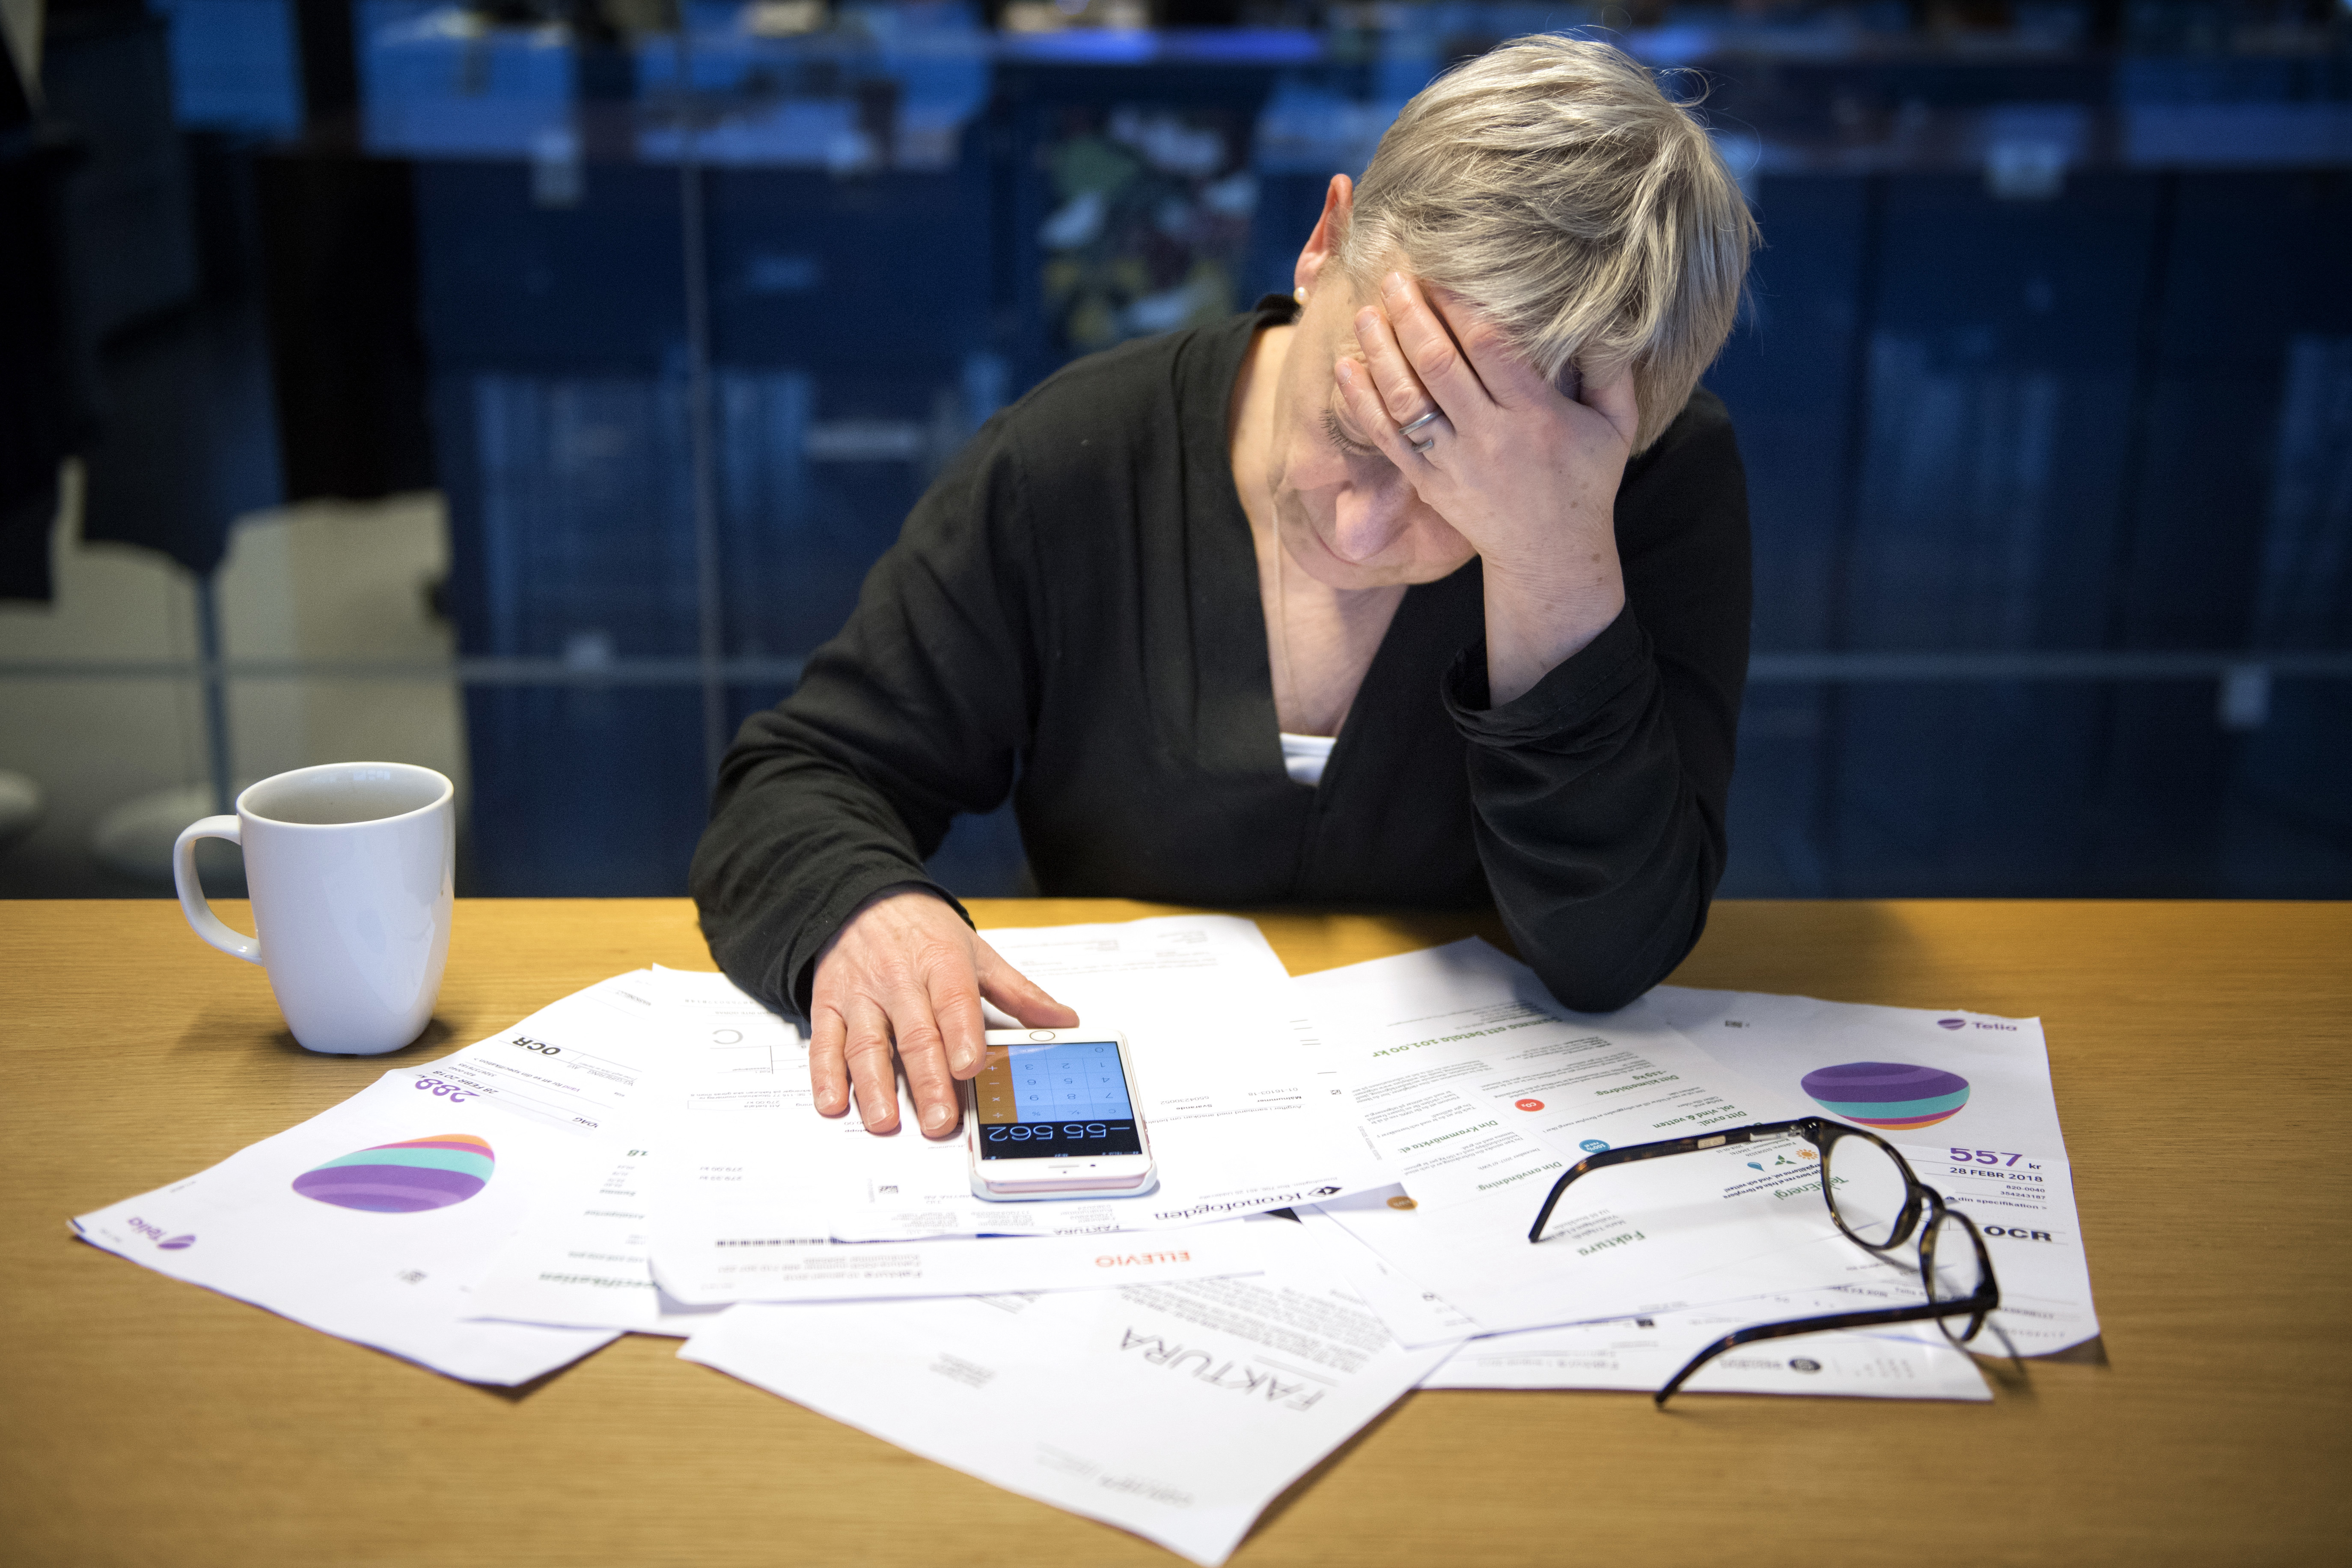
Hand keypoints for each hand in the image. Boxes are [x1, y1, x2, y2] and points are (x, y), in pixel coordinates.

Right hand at [808, 887, 1077, 1136]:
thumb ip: (1018, 992)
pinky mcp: (828, 1005)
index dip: (961, 1035)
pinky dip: (825, 1075)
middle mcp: (898, 980)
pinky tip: (833, 1102)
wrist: (861, 897)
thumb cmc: (923, 931)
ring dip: (874, 1086)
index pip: (953, 1000)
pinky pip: (825, 1042)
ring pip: (867, 1043)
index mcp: (940, 962)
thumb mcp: (976, 952)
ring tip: (885, 1121)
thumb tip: (1063, 1020)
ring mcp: (860, 994)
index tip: (969, 1067)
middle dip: (927, 1081)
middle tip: (938, 1121)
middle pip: (914, 1034)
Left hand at [1334, 271, 1637, 703]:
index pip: (1490, 347)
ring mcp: (1453, 462)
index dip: (1460, 306)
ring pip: (1407, 399)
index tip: (1440, 272)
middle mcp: (1490, 437)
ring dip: (1381, 352)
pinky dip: (1363, 403)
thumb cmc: (1587, 481)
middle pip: (1439, 364)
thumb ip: (1613, 372)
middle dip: (1412, 315)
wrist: (1551, 555)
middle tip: (1392, 277)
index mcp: (1535, 415)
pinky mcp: (1428, 483)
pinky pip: (1388, 439)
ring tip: (1366, 313)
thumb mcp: (1617, 427)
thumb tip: (1605, 318)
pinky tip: (1346, 369)